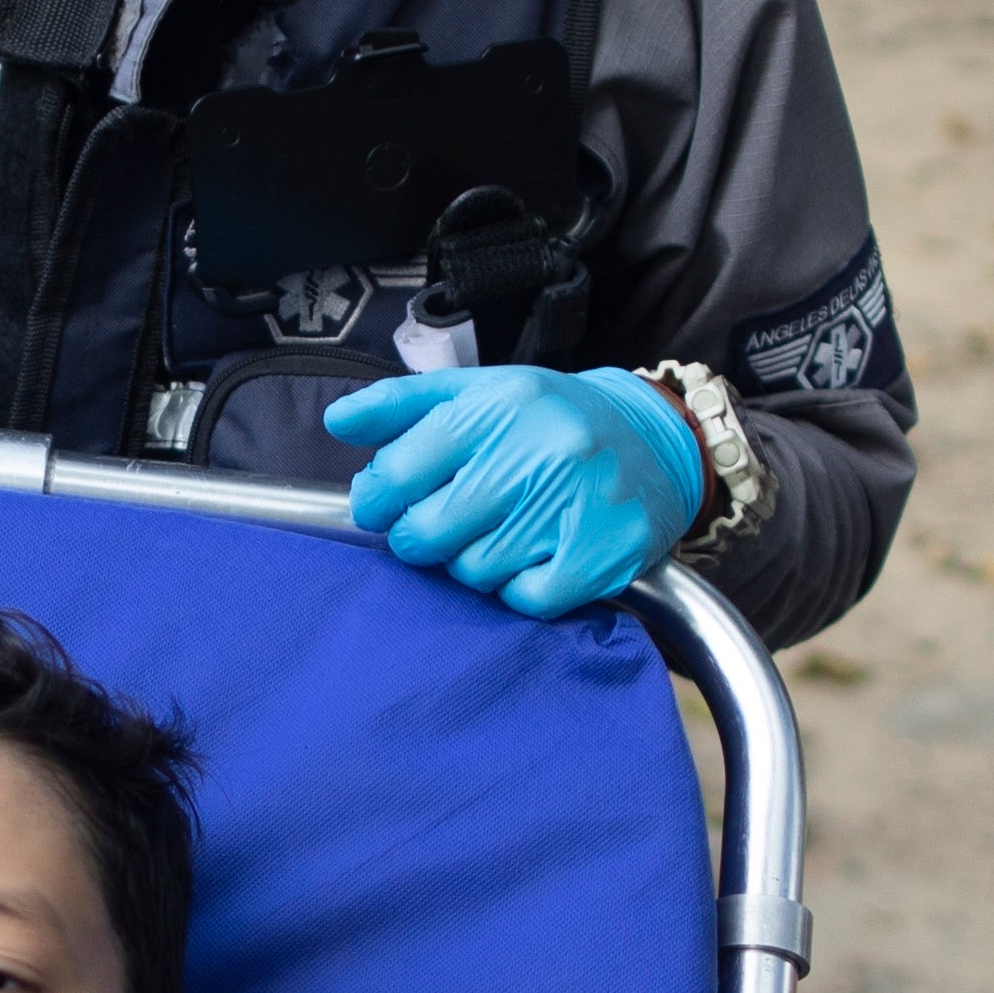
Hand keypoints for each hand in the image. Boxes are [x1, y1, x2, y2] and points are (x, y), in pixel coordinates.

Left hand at [322, 368, 704, 617]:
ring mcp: (577, 503)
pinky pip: (526, 599)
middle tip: (436, 529)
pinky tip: (532, 558)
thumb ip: (403, 405)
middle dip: (418, 539)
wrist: (655, 441)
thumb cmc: (548, 421)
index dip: (375, 500)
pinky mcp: (606, 552)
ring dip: (472, 564)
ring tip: (497, 535)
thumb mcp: (480, 394)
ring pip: (474, 572)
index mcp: (499, 405)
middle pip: (429, 532)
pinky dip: (518, 590)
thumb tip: (338, 421)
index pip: (399, 470)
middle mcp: (541, 450)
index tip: (381, 507)